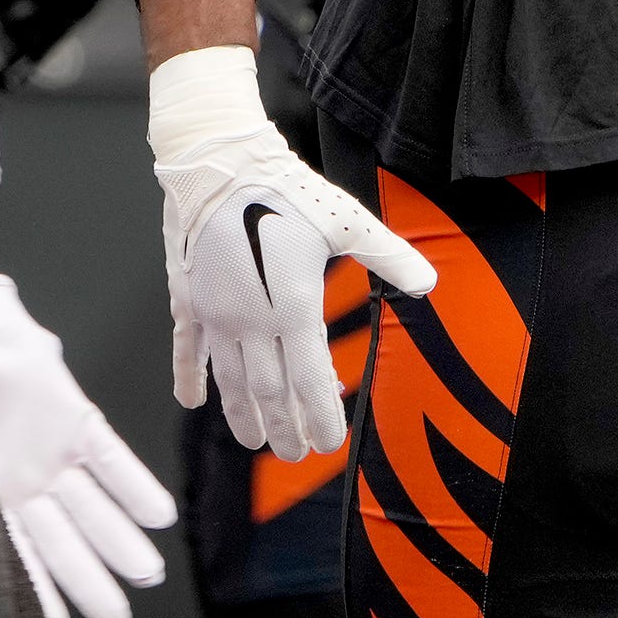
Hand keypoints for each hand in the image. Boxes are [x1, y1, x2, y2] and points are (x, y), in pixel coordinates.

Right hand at [0, 273, 177, 617]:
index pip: (20, 551)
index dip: (40, 587)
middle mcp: (28, 482)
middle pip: (67, 540)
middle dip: (92, 579)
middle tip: (118, 615)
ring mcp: (55, 453)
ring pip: (96, 508)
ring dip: (122, 541)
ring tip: (149, 574)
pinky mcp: (76, 420)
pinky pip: (112, 460)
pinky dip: (134, 486)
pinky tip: (158, 514)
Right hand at [146, 45, 433, 460]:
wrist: (218, 161)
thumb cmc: (287, 189)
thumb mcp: (347, 221)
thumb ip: (390, 256)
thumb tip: (430, 285)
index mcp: (292, 307)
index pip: (309, 380)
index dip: (320, 416)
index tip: (330, 445)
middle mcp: (251, 320)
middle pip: (269, 392)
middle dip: (285, 428)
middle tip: (297, 455)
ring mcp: (215, 313)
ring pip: (230, 380)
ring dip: (243, 415)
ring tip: (255, 442)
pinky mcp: (188, 298)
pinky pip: (188, 349)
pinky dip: (190, 378)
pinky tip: (192, 402)